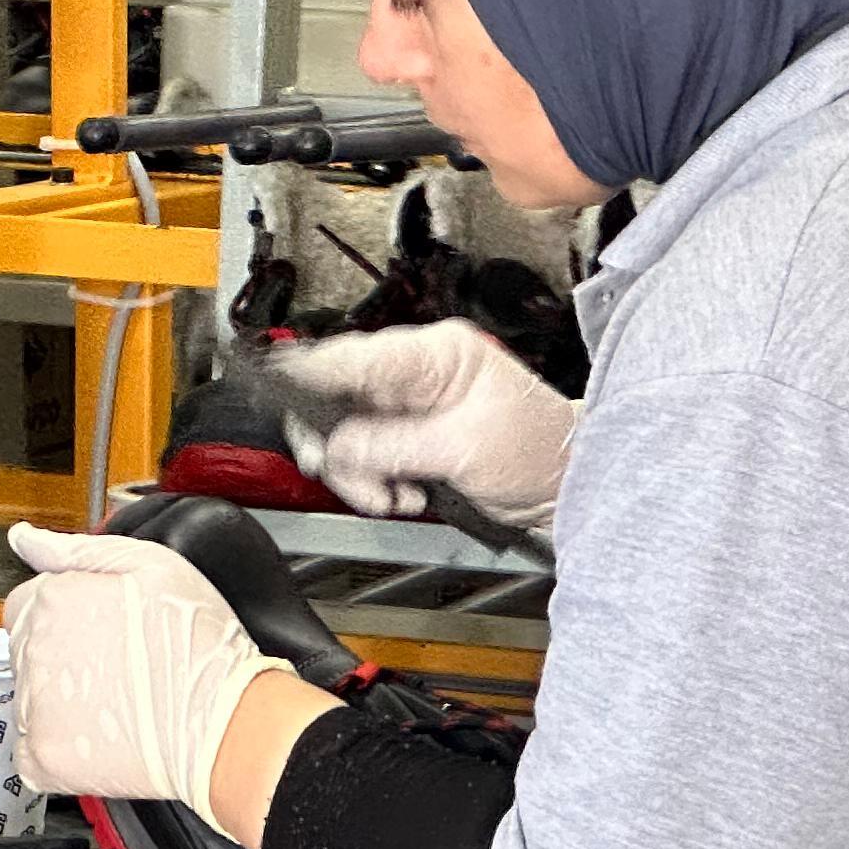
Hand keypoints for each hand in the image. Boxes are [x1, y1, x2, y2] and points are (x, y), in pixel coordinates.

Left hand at [3, 522, 279, 826]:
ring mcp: (35, 707)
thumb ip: (77, 548)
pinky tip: (103, 736)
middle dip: (64, 656)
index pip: (26, 604)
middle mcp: (33, 651)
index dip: (65, 616)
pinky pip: (33, 750)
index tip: (96, 631)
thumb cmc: (199, 646)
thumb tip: (24, 538)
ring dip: (62, 701)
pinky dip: (60, 749)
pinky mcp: (44, 757)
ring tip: (118, 702)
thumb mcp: (151, 565)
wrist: (226, 724)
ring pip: (30, 699)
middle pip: (27, 650)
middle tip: (117, 668)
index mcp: (52, 600)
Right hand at [276, 322, 578, 531]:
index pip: (354, 355)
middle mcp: (419, 371)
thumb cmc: (543, 454)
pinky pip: (365, 452)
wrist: (570, 487)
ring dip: (359, 471)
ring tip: (392, 495)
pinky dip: (372, 479)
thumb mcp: (462, 448)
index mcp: (438, 353)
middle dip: (339, 445)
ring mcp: (412, 403)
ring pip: (345, 431)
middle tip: (348, 475)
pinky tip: (402, 493)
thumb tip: (336, 444)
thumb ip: (391, 444)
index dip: (309, 376)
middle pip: (338, 396)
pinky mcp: (410, 433)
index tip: (278, 395)